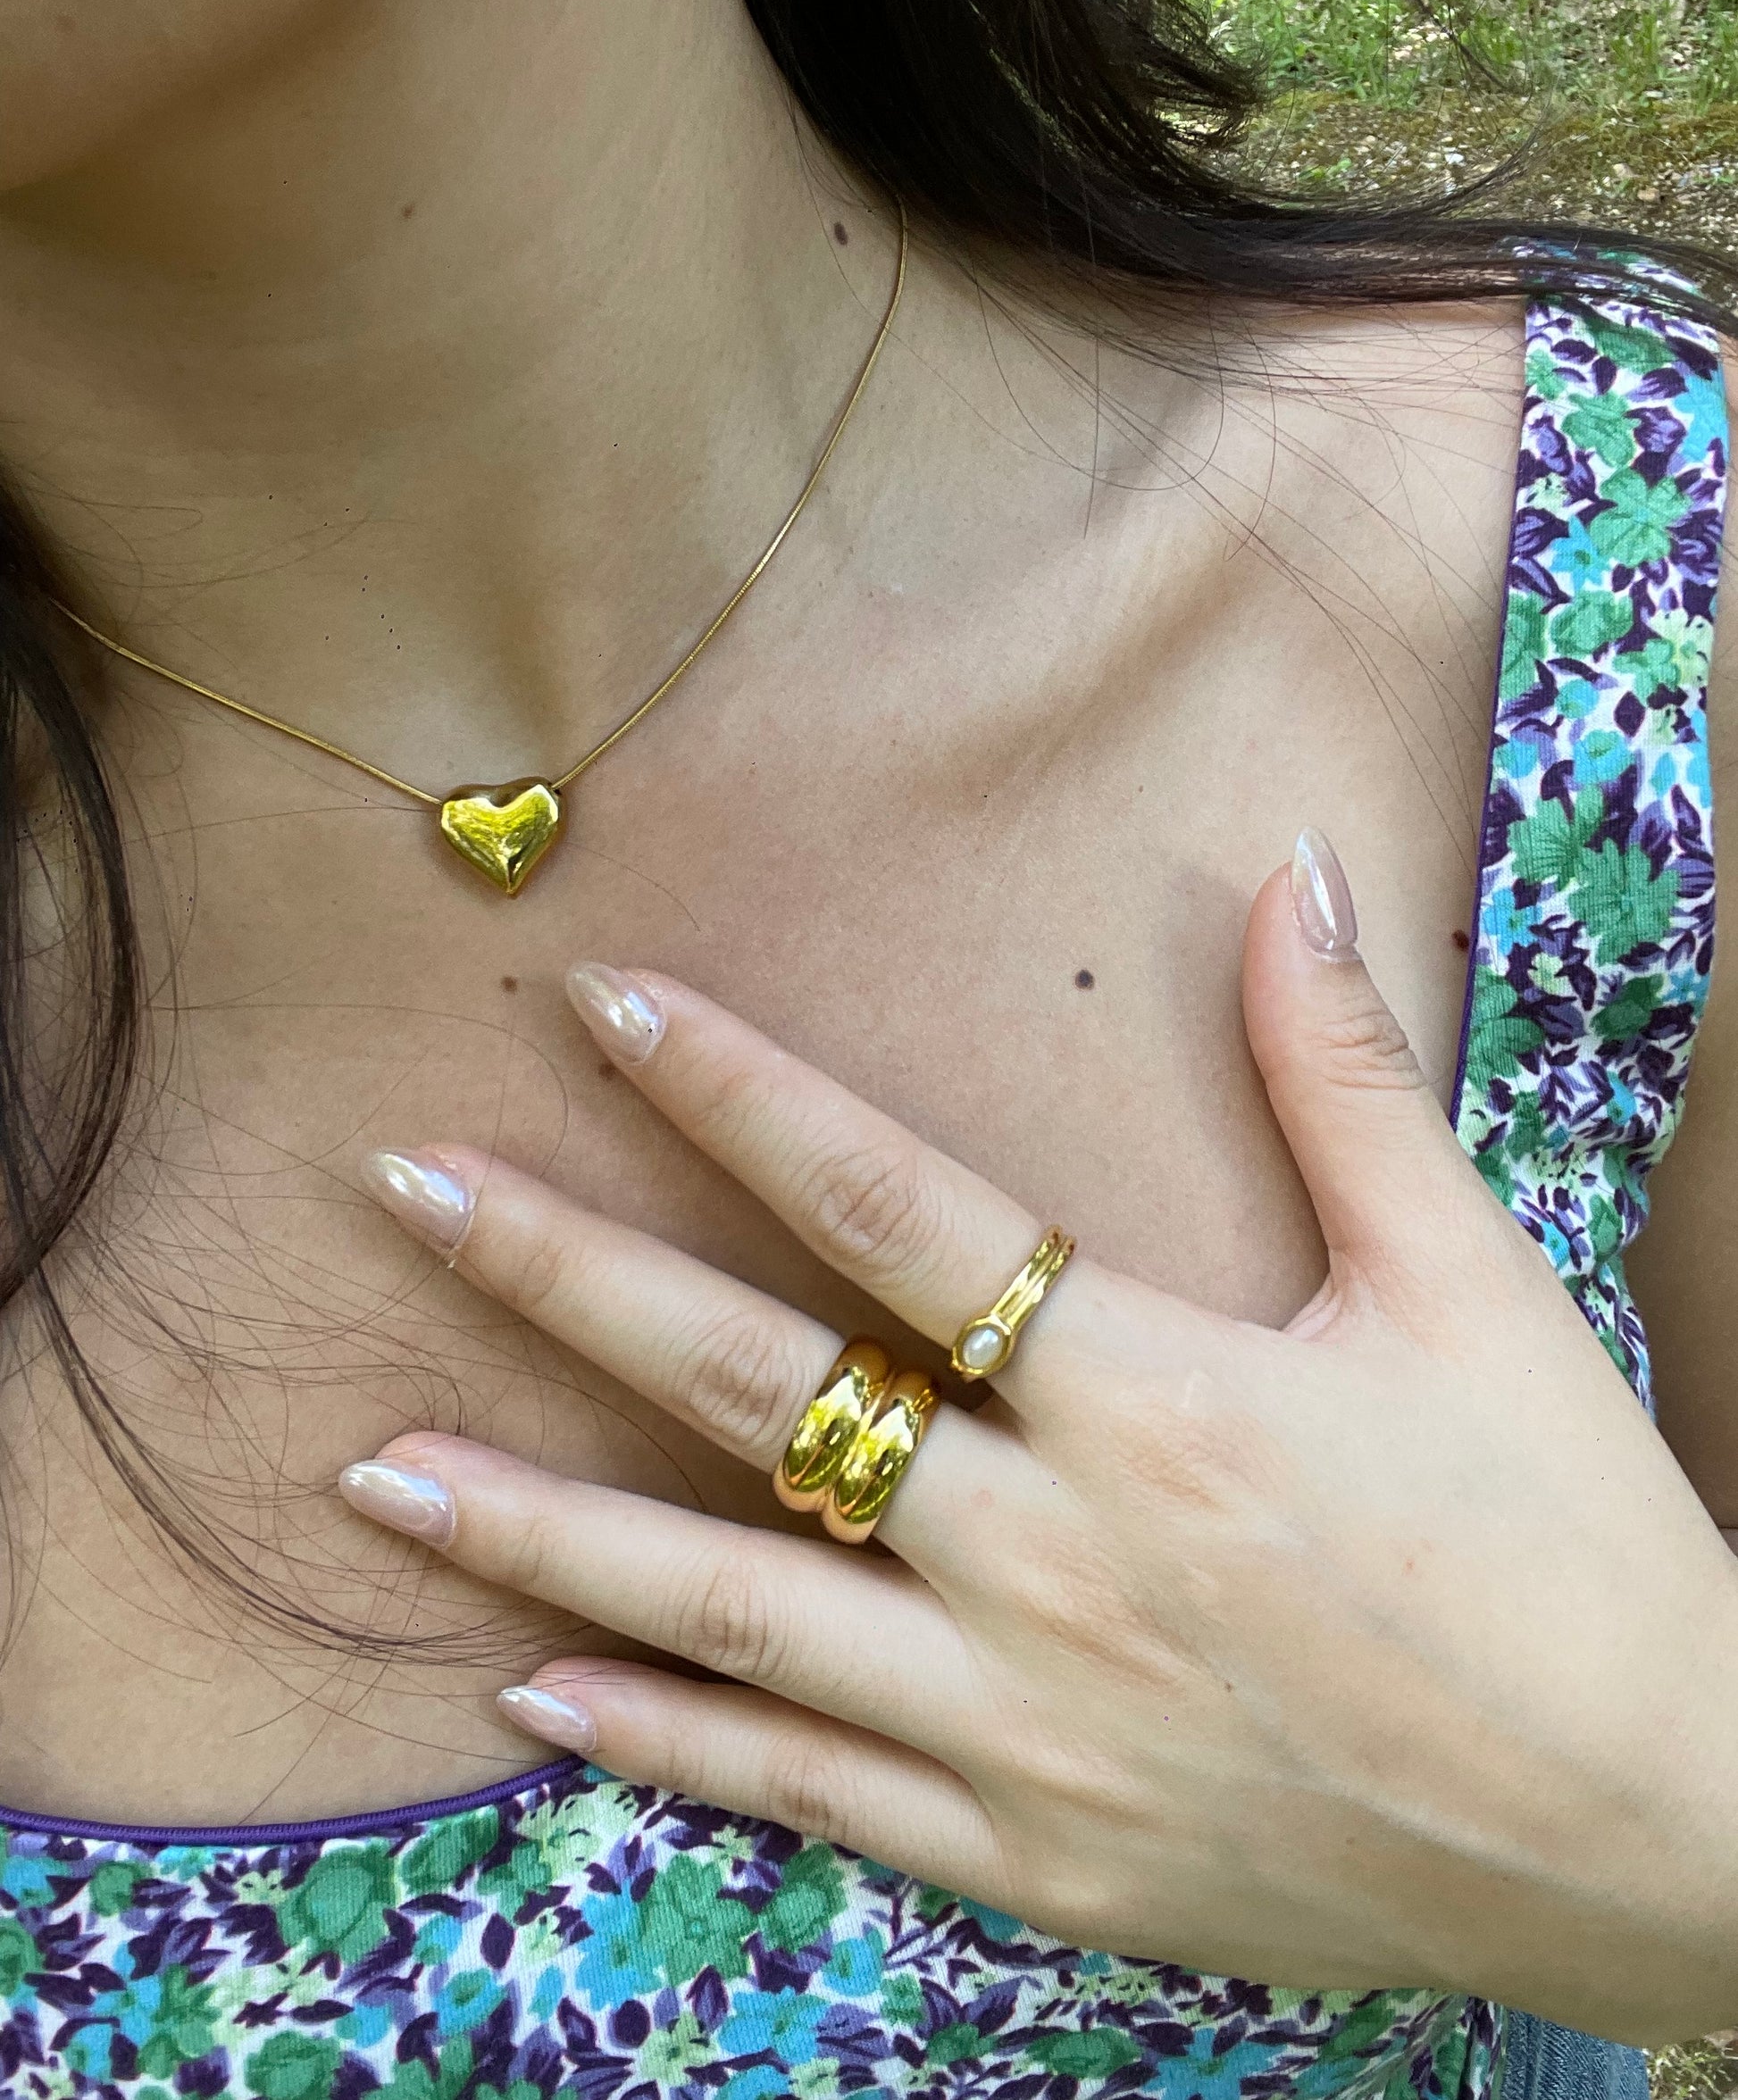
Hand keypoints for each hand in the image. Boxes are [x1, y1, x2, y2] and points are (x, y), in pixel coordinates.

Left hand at [342, 835, 1737, 2044]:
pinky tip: (530, 1687)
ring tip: (368, 1473)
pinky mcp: (1032, 1856)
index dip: (736, 1092)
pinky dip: (661, 1737)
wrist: (1658, 1836)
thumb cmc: (1567, 1546)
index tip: (599, 1005)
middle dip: (561, 1279)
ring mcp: (1025, 1724)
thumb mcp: (1469, 1289)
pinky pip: (804, 1786)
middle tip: (402, 1194)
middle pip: (758, 1387)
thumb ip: (1347, 1077)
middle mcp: (1055, 1556)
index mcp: (1159, 1397)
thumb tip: (1288, 867)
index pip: (896, 1207)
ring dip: (537, 1526)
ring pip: (728, 1604)